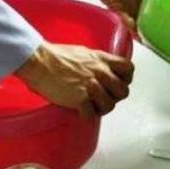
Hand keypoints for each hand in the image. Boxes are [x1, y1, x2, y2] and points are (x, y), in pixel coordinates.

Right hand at [15, 42, 133, 118]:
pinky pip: (92, 115)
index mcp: (102, 59)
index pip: (129, 69)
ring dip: (101, 109)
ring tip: (91, 106)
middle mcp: (101, 72)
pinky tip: (80, 111)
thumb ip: (97, 62)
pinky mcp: (80, 98)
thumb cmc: (56, 55)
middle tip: (104, 98)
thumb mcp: (84, 53)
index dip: (126, 79)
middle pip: (123, 91)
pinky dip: (86, 116)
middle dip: (115, 97)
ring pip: (110, 105)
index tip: (118, 83)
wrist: (40, 62)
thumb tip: (101, 70)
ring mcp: (92, 86)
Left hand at [88, 0, 169, 28]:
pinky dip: (129, 24)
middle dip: (160, 26)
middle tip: (167, 33)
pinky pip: (124, 20)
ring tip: (150, 37)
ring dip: (145, 30)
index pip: (165, 3)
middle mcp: (144, 2)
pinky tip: (133, 26)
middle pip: (154, 17)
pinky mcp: (118, 10)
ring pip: (141, 23)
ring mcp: (131, 8)